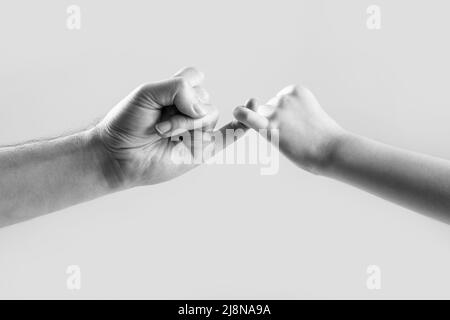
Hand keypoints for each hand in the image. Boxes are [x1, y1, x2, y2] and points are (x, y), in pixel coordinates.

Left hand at [94, 67, 245, 187]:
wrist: (118, 155)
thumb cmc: (127, 123)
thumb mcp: (147, 93)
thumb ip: (177, 88)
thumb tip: (203, 108)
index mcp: (179, 93)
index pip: (196, 78)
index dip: (183, 88)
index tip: (158, 101)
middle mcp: (191, 109)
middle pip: (204, 99)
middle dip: (180, 113)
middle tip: (156, 126)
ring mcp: (199, 129)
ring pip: (210, 118)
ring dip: (186, 127)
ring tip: (164, 136)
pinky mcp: (203, 149)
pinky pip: (230, 136)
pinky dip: (243, 126)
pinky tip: (250, 116)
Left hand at [233, 85, 344, 173]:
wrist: (334, 150)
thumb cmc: (326, 139)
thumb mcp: (311, 115)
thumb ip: (292, 113)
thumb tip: (273, 124)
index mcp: (295, 90)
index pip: (277, 103)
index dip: (283, 118)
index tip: (298, 127)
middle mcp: (284, 96)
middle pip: (267, 110)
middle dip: (275, 124)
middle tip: (296, 136)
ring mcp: (277, 110)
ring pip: (260, 119)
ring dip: (269, 130)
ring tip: (291, 140)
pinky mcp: (271, 126)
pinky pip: (248, 118)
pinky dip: (241, 116)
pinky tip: (237, 114)